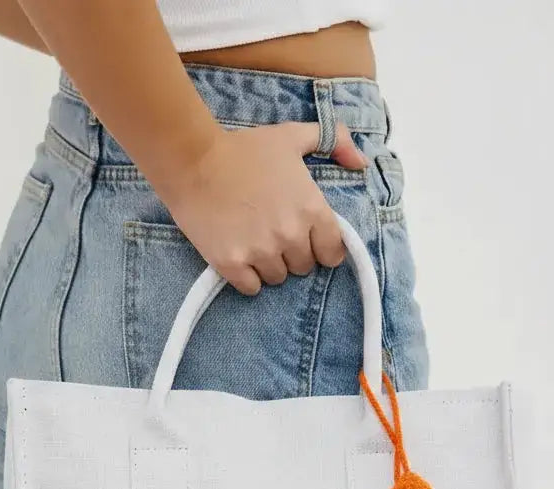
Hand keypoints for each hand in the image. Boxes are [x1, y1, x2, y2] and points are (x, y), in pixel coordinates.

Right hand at [159, 121, 368, 294]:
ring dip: (267, 265)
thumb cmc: (244, 148)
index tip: (304, 237)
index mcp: (312, 209)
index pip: (332, 254)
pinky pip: (251, 288)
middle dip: (291, 254)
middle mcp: (291, 235)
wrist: (193, 159)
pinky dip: (246, 277)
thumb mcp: (293, 135)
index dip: (319, 247)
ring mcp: (261, 252)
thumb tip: (361, 162)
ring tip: (251, 240)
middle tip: (271, 232)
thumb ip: (334, 141)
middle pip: (303, 268)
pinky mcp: (232, 264)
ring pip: (277, 278)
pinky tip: (237, 254)